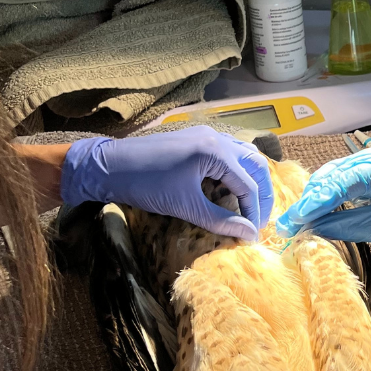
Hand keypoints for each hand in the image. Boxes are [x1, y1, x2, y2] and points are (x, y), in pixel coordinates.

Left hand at [61, 126, 272, 240]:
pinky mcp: (197, 139)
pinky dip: (236, 172)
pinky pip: (229, 154)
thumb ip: (220, 220)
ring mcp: (207, 135)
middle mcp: (217, 138)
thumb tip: (248, 235)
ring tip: (249, 206)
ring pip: (244, 156)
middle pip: (256, 164)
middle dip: (261, 193)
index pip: (249, 184)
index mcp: (216, 151)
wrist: (109, 166)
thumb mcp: (185, 205)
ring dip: (251, 180)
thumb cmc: (146, 184)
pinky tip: (230, 190)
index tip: (253, 234)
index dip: (254, 211)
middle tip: (258, 219)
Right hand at [275, 148, 370, 256]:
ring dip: (310, 201)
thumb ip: (342, 226)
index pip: (339, 183)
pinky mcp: (359, 174)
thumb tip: (308, 230)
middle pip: (328, 178)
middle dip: (307, 203)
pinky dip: (320, 199)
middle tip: (285, 227)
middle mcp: (367, 159)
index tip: (294, 220)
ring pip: (327, 179)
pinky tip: (308, 213)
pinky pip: (334, 184)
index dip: (314, 202)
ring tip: (292, 223)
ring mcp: (362, 164)